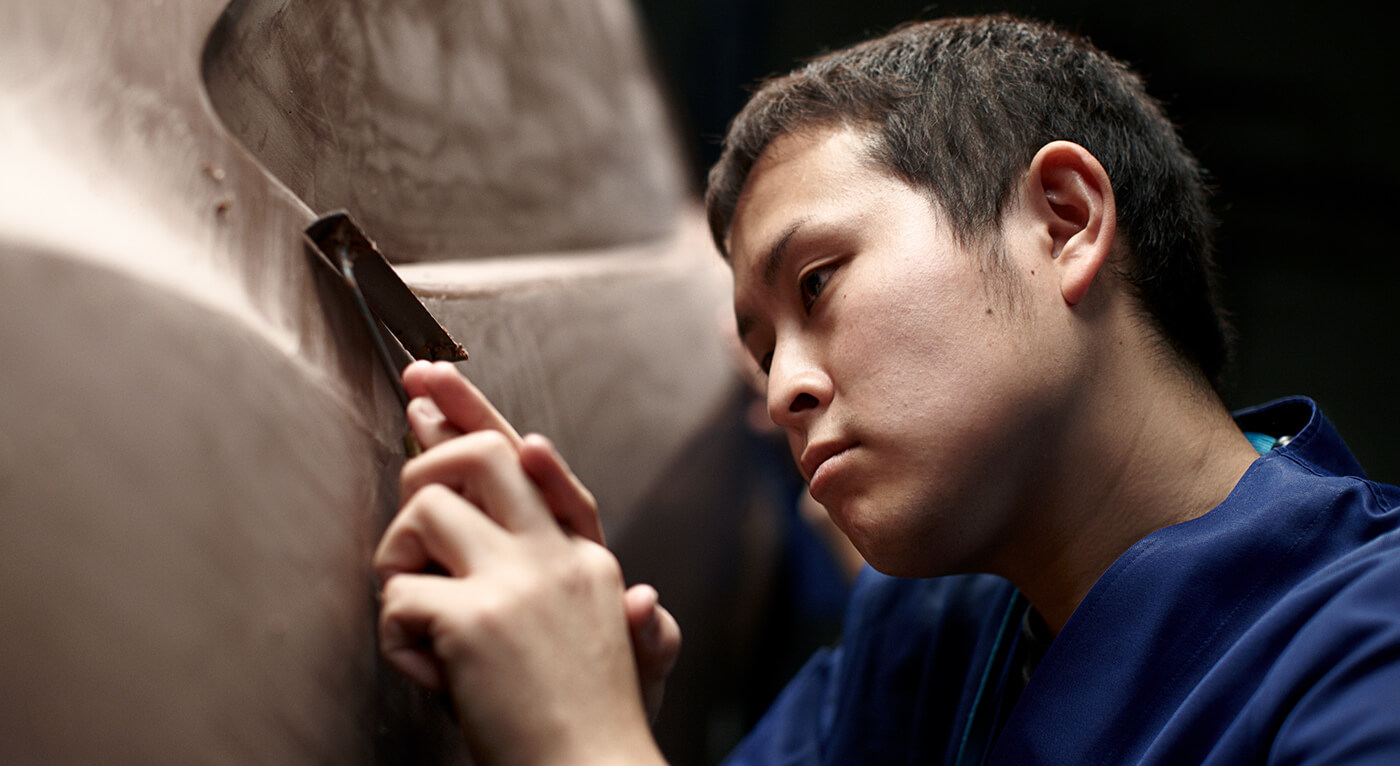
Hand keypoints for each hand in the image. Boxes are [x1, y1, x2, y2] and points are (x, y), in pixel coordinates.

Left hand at [396, 361, 680, 720]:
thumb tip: (633, 580)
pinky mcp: (476, 620)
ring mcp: (518, 582)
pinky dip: (396, 637)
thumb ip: (621, 605)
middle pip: (485, 455)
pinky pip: (399, 596)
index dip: (477, 416)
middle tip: (400, 438)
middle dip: (428, 441)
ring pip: (428, 507)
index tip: (432, 386)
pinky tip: (427, 669)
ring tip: (414, 604)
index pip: (531, 466)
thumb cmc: (594, 723)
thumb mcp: (621, 654)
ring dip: (398, 554)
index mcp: (586, 558)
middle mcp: (557, 556)